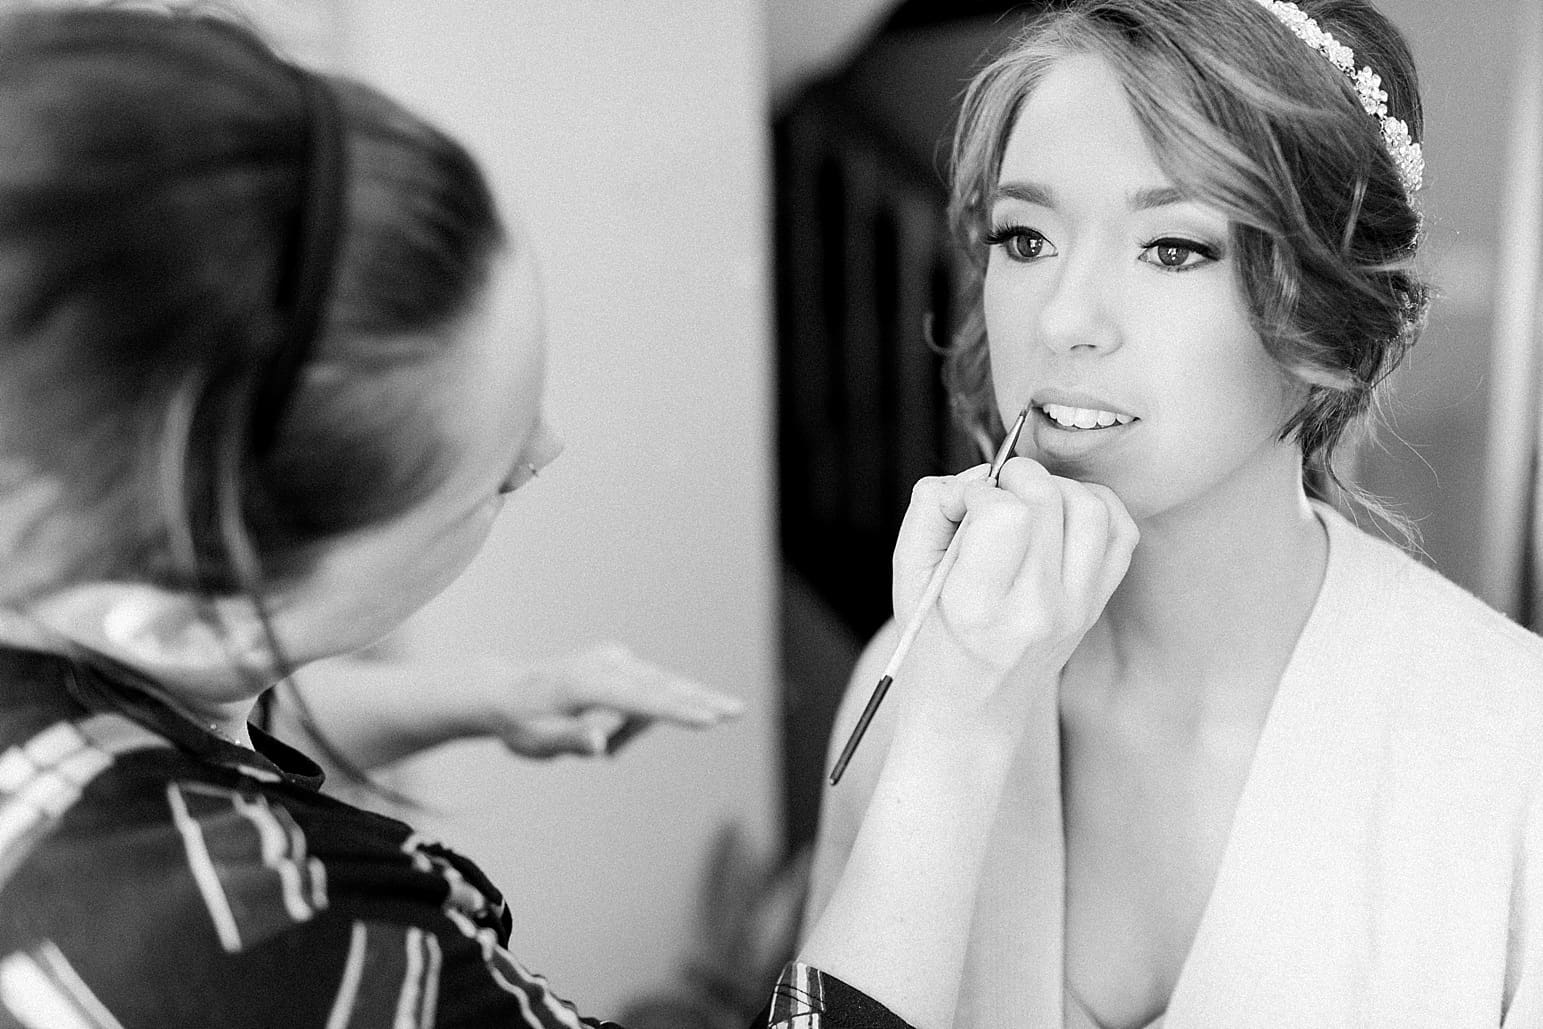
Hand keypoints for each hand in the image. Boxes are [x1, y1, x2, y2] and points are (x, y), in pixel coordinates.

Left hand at [489, 643, 743, 758]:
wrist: (507, 692)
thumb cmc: (522, 724)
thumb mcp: (537, 743)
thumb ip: (570, 741)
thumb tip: (599, 743)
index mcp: (584, 684)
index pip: (641, 701)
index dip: (676, 713)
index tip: (708, 719)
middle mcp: (604, 663)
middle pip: (663, 686)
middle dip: (701, 701)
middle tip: (737, 711)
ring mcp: (614, 658)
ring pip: (655, 692)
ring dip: (642, 727)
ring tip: (601, 748)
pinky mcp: (619, 661)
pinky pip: (646, 692)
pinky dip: (641, 715)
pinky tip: (607, 733)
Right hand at [889, 457, 1136, 728]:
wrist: (973, 709)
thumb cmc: (931, 637)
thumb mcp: (907, 575)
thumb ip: (930, 508)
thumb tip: (977, 476)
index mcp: (980, 607)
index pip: (1005, 514)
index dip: (979, 492)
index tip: (963, 507)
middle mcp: (1038, 610)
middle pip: (1048, 499)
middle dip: (1013, 478)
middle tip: (991, 497)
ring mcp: (1077, 609)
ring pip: (1090, 505)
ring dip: (1055, 486)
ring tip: (1025, 503)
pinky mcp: (1097, 604)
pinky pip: (1121, 529)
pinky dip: (1095, 505)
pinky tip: (1060, 515)